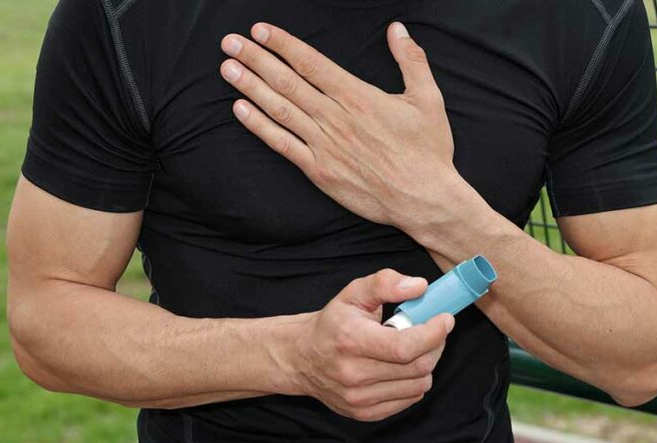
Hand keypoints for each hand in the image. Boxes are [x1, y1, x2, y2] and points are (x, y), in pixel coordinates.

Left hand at [219, 22, 477, 233]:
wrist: (424, 199)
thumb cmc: (428, 151)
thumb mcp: (428, 99)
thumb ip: (411, 60)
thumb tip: (397, 29)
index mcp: (358, 97)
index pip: (312, 63)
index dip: (283, 44)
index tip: (260, 31)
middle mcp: (336, 118)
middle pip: (287, 82)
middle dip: (255, 59)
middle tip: (229, 43)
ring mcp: (324, 145)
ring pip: (280, 110)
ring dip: (250, 87)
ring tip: (227, 68)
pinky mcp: (320, 171)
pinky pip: (283, 145)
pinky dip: (260, 127)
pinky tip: (241, 111)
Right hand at [290, 269, 453, 421]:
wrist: (302, 357)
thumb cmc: (333, 323)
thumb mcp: (354, 292)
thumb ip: (385, 283)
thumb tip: (419, 287)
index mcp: (351, 341)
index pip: (404, 347)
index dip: (433, 334)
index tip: (445, 320)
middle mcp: (354, 374)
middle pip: (417, 367)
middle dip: (435, 346)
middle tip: (434, 331)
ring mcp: (359, 398)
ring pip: (419, 385)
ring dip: (426, 364)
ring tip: (414, 349)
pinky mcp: (365, 413)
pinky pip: (410, 399)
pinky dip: (415, 382)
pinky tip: (402, 367)